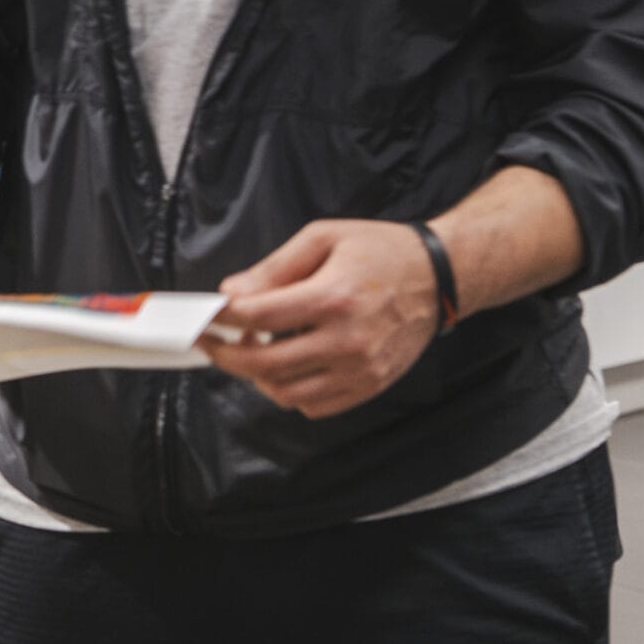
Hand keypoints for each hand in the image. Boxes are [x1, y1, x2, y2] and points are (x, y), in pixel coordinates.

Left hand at [202, 220, 439, 420]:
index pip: (258, 317)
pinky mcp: (370, 386)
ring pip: (286, 392)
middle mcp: (347, 341)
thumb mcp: (322, 238)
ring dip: (256, 375)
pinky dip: (289, 391)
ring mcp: (360, 370)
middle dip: (225, 354)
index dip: (221, 318)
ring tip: (250, 348)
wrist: (439, 278)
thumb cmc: (379, 251)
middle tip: (209, 342)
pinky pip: (314, 405)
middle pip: (265, 363)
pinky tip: (284, 364)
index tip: (203, 316)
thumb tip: (231, 295)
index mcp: (333, 298)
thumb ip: (273, 269)